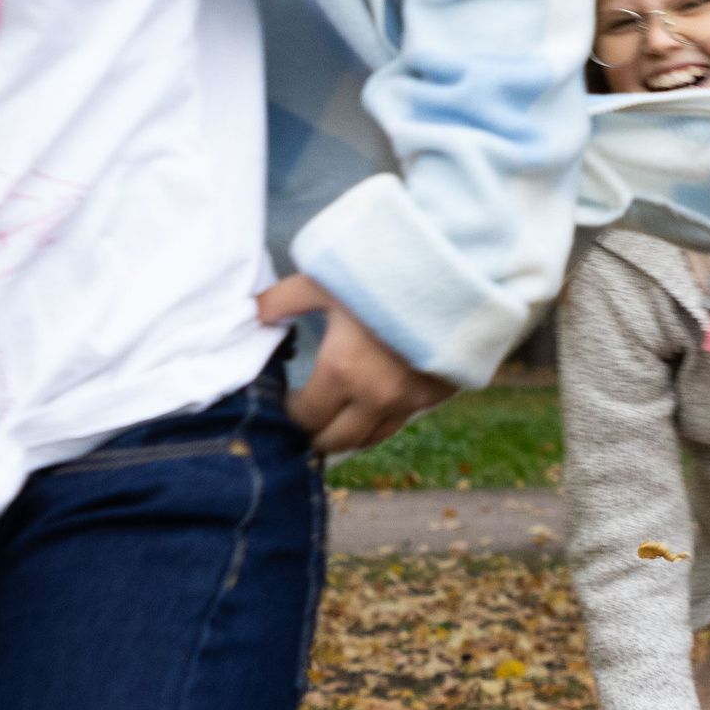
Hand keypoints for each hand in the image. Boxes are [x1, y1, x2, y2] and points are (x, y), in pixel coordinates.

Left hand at [260, 275, 454, 454]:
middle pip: (336, 440)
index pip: (306, 416)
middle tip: (302, 426)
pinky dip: (379, 421)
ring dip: (348, 435)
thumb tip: (254, 312)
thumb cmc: (383, 270)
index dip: (289, 414)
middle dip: (314, 436)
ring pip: (371, 438)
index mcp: (342, 371)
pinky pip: (400, 422)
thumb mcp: (326, 278)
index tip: (284, 403)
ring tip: (332, 424)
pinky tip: (369, 407)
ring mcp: (409, 401)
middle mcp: (376, 396)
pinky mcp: (436, 396)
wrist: (456, 269)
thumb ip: (284, 299)